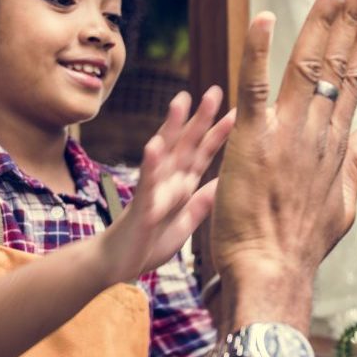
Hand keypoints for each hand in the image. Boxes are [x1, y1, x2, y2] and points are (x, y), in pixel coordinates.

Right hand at [99, 87, 233, 283]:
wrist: (117, 266)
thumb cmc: (148, 243)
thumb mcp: (186, 223)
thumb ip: (202, 203)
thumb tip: (225, 182)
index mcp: (182, 185)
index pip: (204, 153)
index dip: (221, 133)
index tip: (239, 111)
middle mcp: (168, 181)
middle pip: (187, 144)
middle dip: (201, 118)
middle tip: (214, 90)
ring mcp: (153, 190)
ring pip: (164, 153)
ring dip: (172, 127)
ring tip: (180, 102)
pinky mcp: (141, 205)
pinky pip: (146, 183)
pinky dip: (150, 164)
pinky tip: (153, 145)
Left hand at [209, 0, 356, 319]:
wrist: (271, 270)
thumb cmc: (300, 247)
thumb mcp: (341, 206)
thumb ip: (354, 164)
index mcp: (335, 145)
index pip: (353, 82)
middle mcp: (318, 131)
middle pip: (336, 63)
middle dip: (349, 17)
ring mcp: (288, 133)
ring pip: (308, 65)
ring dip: (321, 20)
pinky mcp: (254, 138)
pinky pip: (255, 84)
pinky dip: (259, 49)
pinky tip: (266, 16)